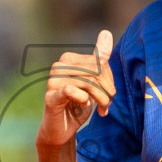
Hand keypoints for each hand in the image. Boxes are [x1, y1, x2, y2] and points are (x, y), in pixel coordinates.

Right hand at [37, 31, 115, 147]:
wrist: (62, 129)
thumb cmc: (77, 103)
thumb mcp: (93, 81)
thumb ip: (99, 58)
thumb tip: (106, 33)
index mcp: (68, 59)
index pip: (98, 62)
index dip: (109, 78)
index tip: (110, 94)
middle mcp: (58, 67)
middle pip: (95, 72)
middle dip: (107, 89)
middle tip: (108, 104)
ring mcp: (52, 82)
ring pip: (88, 82)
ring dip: (101, 98)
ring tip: (103, 109)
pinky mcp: (50, 98)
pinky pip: (71, 90)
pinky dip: (83, 98)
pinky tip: (85, 104)